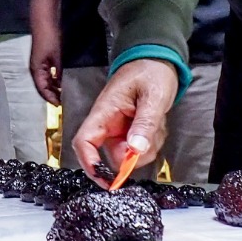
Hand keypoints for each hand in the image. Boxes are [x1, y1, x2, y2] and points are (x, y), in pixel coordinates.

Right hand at [30, 30, 62, 104]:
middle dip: (52, 95)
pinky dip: (53, 80)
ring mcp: (38, 65)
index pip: (42, 90)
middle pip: (43, 87)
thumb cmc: (48, 38)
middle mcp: (35, 69)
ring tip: (63, 94)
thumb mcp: (56, 57)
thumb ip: (58, 72)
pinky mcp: (42, 60)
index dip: (50, 98)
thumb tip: (61, 84)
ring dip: (53, 88)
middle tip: (62, 101)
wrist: (44, 23)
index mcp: (36, 70)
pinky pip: (47, 74)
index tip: (58, 105)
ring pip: (45, 81)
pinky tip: (61, 82)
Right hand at [71, 59, 178, 186]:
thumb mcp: (152, 96)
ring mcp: (119, 128)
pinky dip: (151, 141)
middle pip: (112, 155)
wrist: (157, 59)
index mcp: (104, 111)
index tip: (107, 180)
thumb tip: (135, 150)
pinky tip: (156, 123)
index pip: (84, 142)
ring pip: (129, 154)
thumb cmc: (150, 71)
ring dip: (147, 145)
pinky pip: (139, 147)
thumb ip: (145, 123)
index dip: (90, 164)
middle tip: (152, 137)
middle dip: (134, 155)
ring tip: (156, 122)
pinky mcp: (130, 130)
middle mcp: (108, 123)